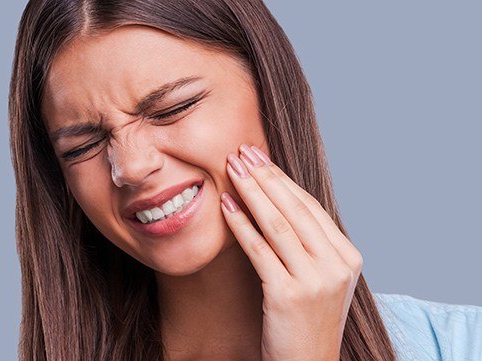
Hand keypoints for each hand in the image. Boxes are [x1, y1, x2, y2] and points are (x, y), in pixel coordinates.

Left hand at [220, 144, 362, 360]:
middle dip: (264, 176)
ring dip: (251, 192)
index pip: (310, 207)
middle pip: (294, 209)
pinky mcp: (289, 294)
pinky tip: (226, 205)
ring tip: (231, 169)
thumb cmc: (306, 320)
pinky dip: (241, 224)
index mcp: (348, 256)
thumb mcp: (321, 278)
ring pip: (277, 224)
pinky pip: (260, 249)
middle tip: (241, 152)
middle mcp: (336, 265)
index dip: (281, 179)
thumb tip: (278, 200)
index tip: (259, 156)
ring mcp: (315, 280)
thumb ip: (310, 244)